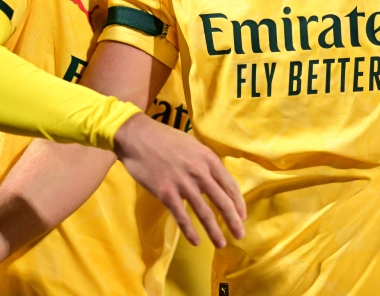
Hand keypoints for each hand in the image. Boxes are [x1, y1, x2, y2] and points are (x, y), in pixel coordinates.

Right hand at [114, 114, 246, 247]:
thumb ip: (206, 162)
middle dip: (233, 221)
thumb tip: (217, 181)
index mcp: (209, 158)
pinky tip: (196, 241)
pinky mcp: (166, 193)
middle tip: (240, 235)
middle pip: (222, 201)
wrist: (137, 136)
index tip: (242, 216)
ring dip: (214, 231)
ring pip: (204, 212)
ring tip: (221, 243)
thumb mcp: (193, 145)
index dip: (238, 204)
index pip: (230, 185)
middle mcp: (199, 172)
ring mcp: (183, 183)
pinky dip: (190, 232)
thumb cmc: (165, 138)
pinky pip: (182, 217)